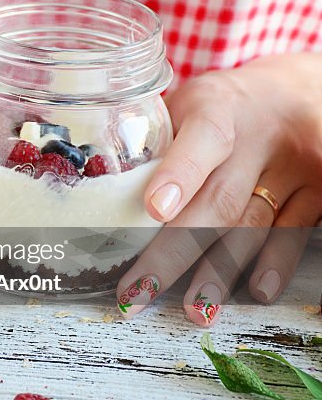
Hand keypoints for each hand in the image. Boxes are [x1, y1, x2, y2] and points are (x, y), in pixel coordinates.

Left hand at [116, 54, 321, 324]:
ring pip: (254, 223)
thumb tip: (100, 193)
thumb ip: (156, 141)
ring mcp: (293, 165)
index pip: (202, 139)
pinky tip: (255, 290)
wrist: (295, 90)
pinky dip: (274, 263)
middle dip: (175, 251)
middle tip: (140, 290)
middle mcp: (260, 135)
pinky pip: (294, 232)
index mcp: (218, 106)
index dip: (179, 174)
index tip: (153, 210)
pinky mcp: (316, 190)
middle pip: (219, 200)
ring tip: (195, 309)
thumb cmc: (222, 107)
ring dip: (221, 271)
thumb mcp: (188, 103)